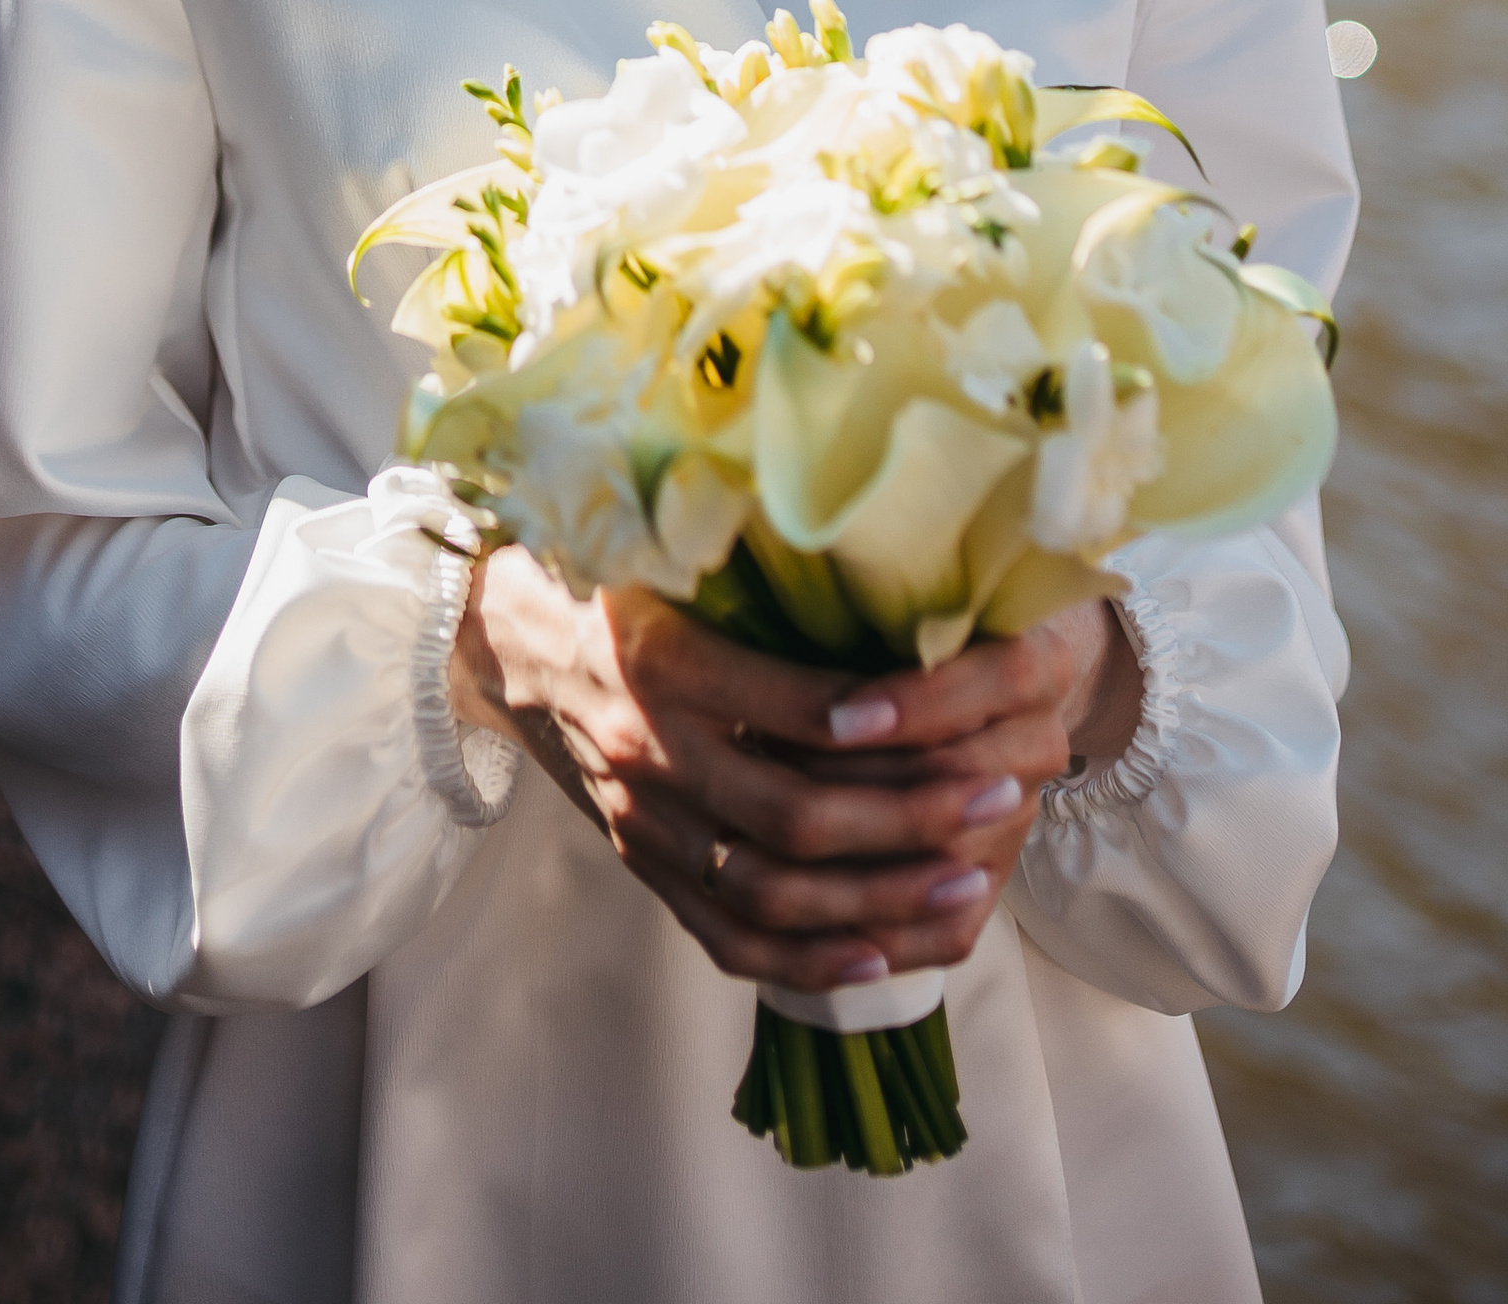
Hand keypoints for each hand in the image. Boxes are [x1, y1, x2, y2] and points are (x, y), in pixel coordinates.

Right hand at [450, 553, 1141, 996]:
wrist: (508, 639)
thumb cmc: (613, 574)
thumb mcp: (671, 546)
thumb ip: (759, 568)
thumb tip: (885, 556)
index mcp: (662, 657)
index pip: (788, 709)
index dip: (881, 727)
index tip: (966, 723)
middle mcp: (650, 749)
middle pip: (796, 817)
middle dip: (911, 820)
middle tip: (999, 801)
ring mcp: (643, 822)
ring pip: (772, 893)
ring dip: (879, 899)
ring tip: (969, 885)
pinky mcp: (642, 866)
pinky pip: (727, 939)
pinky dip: (807, 961)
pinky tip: (880, 957)